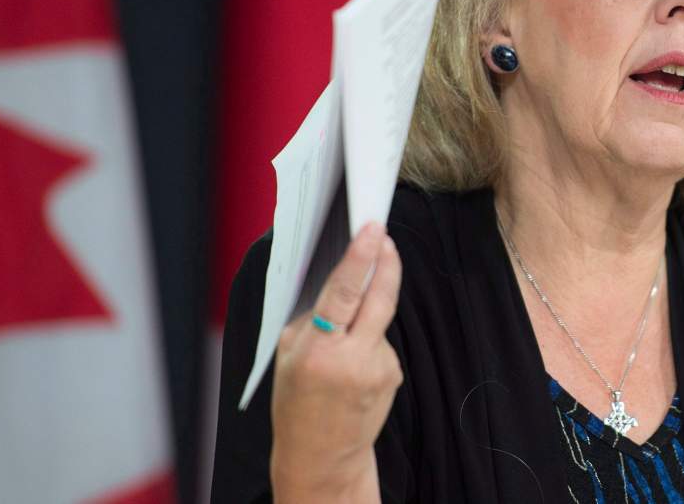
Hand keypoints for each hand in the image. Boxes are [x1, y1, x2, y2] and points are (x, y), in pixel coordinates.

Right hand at [270, 222, 402, 502]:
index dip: (361, 257)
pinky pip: (382, 341)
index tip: (373, 229)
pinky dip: (369, 341)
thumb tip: (339, 277)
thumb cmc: (296, 402)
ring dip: (367, 314)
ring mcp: (379, 367)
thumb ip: (313, 317)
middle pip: (380, 297)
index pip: (345, 293)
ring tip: (342, 342)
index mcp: (319, 351)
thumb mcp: (289, 356)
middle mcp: (353, 358)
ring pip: (379, 319)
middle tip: (385, 237)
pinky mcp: (394, 374)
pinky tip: (354, 365)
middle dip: (386, 262)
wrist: (322, 456)